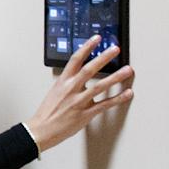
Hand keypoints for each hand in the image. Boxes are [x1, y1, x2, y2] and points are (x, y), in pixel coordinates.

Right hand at [25, 36, 133, 152]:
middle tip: (115, 49)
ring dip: (116, 77)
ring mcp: (79, 101)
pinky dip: (118, 99)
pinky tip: (127, 93)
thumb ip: (68, 83)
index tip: (96, 39)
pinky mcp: (85, 113)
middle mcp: (71, 89)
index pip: (75, 59)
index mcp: (63, 81)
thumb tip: (81, 77)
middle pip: (90, 69)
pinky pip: (105, 105)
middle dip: (104, 57)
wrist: (41, 129)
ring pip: (100, 86)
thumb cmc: (47, 112)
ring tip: (127, 70)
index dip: (87, 47)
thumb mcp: (55, 92)